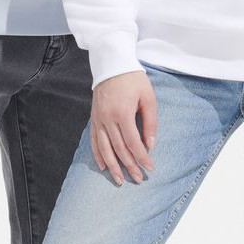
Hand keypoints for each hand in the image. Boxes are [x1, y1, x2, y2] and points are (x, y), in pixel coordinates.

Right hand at [90, 71, 156, 185]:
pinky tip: (103, 166)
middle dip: (129, 166)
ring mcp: (98, 118)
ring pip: (104, 148)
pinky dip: (98, 155)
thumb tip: (150, 144)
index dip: (142, 157)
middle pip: (119, 149)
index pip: (133, 142)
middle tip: (138, 179)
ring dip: (113, 166)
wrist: (112, 63)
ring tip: (119, 180)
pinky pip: (94, 140)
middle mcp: (108, 118)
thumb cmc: (133, 79)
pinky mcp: (93, 117)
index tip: (150, 168)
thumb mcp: (148, 97)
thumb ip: (150, 122)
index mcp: (123, 112)